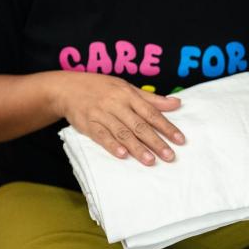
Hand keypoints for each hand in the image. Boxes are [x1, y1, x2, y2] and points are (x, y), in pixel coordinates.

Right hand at [52, 73, 184, 165]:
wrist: (68, 88)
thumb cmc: (101, 87)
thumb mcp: (126, 87)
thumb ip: (151, 98)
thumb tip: (176, 103)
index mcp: (128, 94)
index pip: (151, 113)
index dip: (167, 126)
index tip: (180, 140)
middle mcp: (116, 104)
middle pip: (139, 125)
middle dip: (155, 141)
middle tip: (170, 156)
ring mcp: (101, 114)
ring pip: (122, 132)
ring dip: (137, 148)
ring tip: (150, 161)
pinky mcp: (88, 124)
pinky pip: (101, 136)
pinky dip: (112, 145)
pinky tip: (122, 155)